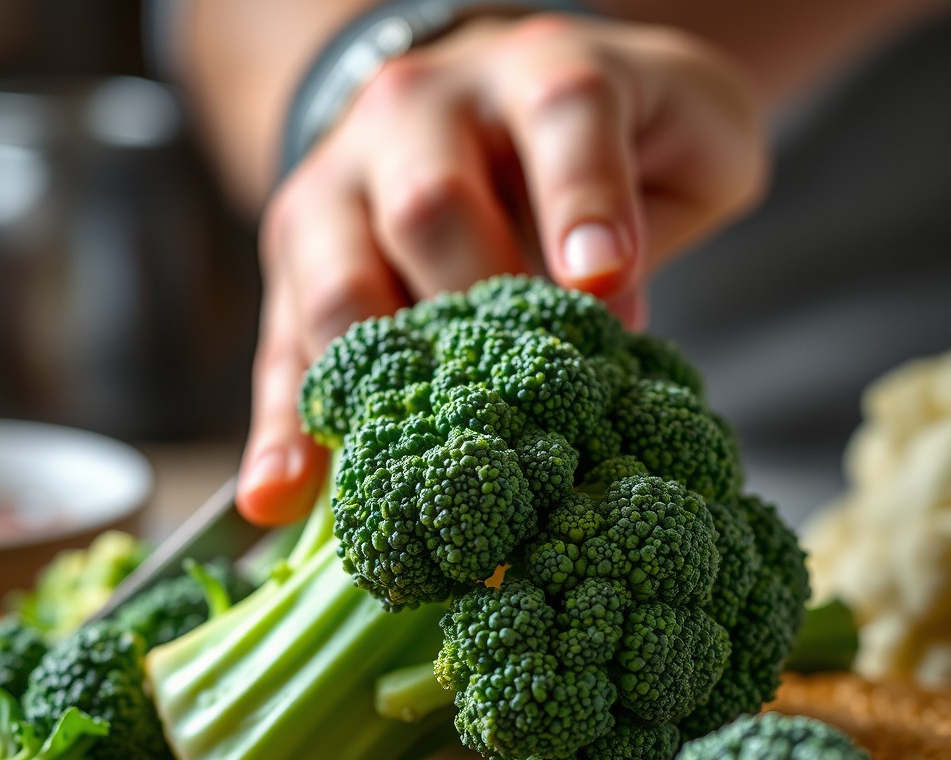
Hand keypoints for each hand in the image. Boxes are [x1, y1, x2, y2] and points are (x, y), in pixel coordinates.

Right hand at [236, 13, 765, 524]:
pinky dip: (283, 427)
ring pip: (339, 286)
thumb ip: (659, 211)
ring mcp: (339, 184)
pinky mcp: (296, 255)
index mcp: (530, 72)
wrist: (469, 94)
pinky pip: (282, 345)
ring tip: (408, 474)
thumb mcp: (670, 138)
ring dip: (379, 386)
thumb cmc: (590, 137)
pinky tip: (280, 496)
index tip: (604, 281)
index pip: (562, 117)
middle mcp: (416, 113)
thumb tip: (610, 328)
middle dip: (478, 313)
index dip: (584, 199)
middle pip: (430, 210)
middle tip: (528, 399)